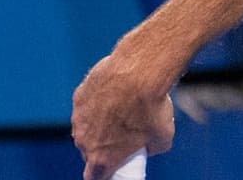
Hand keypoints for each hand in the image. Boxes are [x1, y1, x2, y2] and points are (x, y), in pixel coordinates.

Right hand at [72, 41, 176, 179]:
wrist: (139, 72)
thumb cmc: (151, 105)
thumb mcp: (163, 136)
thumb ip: (152, 147)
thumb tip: (149, 144)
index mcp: (102, 157)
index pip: (94, 177)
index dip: (104, 173)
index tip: (113, 167)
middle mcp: (84, 141)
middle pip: (90, 150)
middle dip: (104, 144)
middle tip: (124, 131)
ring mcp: (79, 118)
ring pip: (86, 126)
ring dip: (99, 121)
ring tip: (122, 107)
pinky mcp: (79, 96)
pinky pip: (87, 103)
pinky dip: (97, 100)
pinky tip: (115, 91)